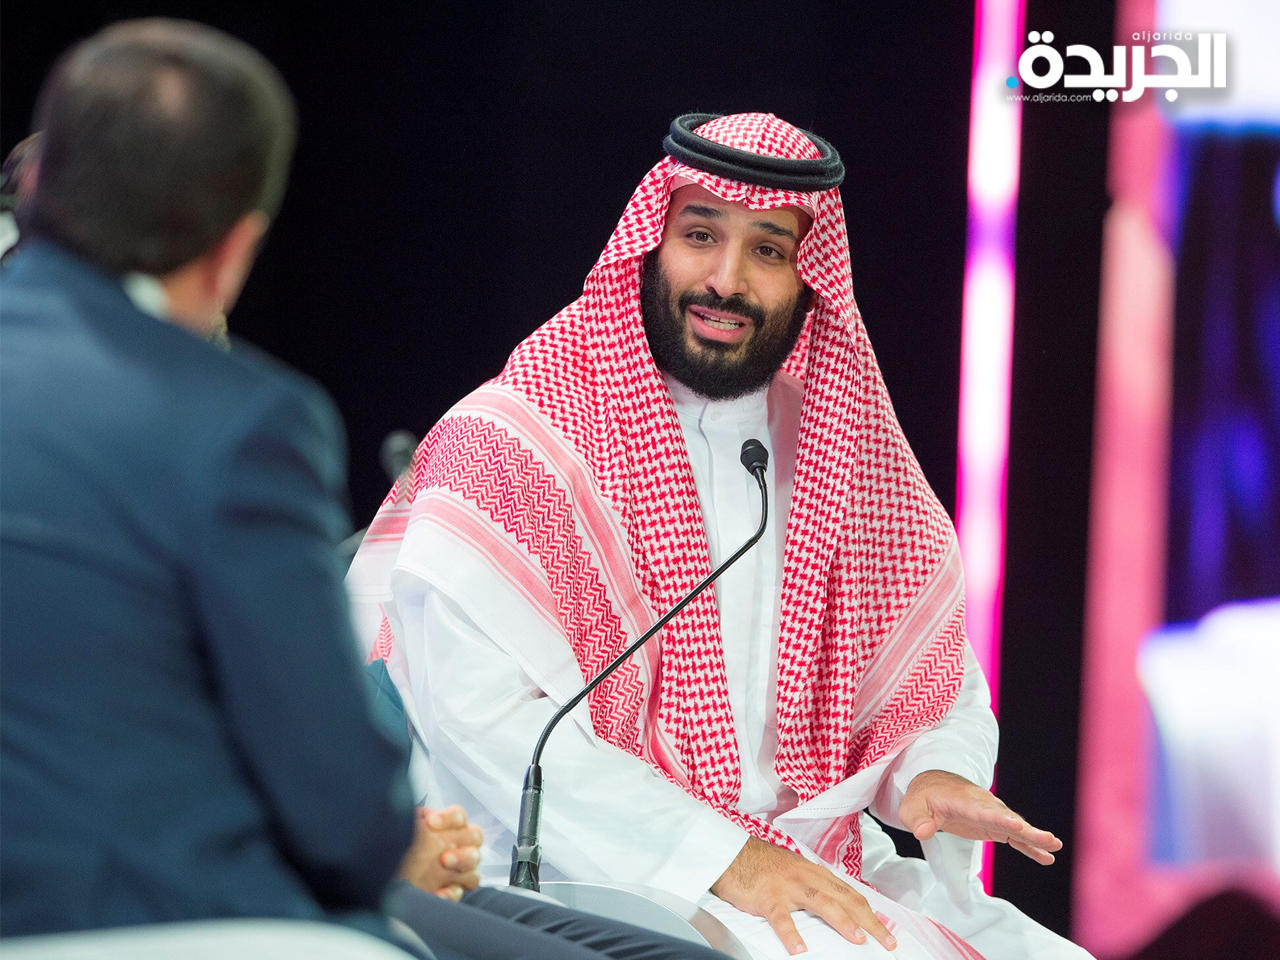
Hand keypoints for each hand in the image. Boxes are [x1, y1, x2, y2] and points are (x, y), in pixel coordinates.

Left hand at [397, 804, 483, 899]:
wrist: (386, 875)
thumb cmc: (398, 848)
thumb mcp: (406, 828)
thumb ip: (417, 818)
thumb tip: (420, 815)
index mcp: (448, 828)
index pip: (459, 817)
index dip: (450, 818)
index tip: (430, 822)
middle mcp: (458, 847)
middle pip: (476, 839)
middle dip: (461, 845)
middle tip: (443, 856)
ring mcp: (456, 871)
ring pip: (474, 867)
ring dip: (461, 866)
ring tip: (442, 866)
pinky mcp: (449, 891)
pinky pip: (459, 893)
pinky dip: (450, 894)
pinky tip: (437, 893)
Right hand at [710, 837, 895, 954]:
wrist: (731, 853)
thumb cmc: (761, 865)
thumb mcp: (795, 873)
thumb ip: (815, 887)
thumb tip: (836, 908)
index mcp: (815, 873)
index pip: (850, 894)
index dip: (870, 913)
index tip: (887, 931)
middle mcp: (807, 877)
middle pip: (845, 899)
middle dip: (869, 920)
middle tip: (887, 941)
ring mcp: (788, 886)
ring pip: (822, 902)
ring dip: (842, 921)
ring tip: (858, 939)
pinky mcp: (767, 896)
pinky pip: (781, 917)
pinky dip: (791, 934)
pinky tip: (799, 949)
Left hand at [898, 770, 1061, 864]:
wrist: (933, 785)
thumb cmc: (922, 798)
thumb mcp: (911, 808)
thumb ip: (917, 819)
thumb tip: (924, 831)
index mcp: (963, 801)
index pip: (981, 810)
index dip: (998, 818)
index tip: (1016, 826)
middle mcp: (983, 806)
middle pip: (1007, 818)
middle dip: (1027, 830)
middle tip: (1049, 839)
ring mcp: (991, 815)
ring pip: (1016, 827)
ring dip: (1034, 837)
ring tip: (1054, 847)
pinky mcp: (994, 825)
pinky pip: (1015, 837)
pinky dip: (1030, 846)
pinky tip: (1047, 857)